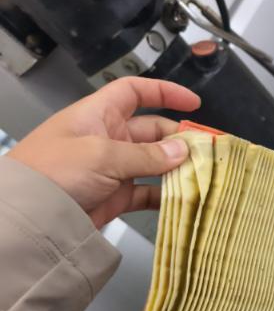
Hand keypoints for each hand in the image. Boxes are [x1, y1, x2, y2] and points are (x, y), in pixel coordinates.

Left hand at [8, 77, 200, 227]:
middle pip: (153, 131)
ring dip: (177, 168)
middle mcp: (108, 138)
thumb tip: (183, 151)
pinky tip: (183, 198)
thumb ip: (147, 155)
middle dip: (178, 139)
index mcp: (98, 115)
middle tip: (205, 151)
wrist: (30, 218)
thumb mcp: (102, 155)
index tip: (193, 102)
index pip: (135, 92)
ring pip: (155, 163)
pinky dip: (166, 195)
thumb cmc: (54, 172)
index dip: (164, 92)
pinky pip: (148, 192)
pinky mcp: (116, 197)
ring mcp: (113, 169)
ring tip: (202, 175)